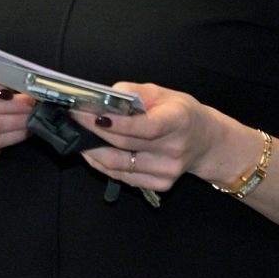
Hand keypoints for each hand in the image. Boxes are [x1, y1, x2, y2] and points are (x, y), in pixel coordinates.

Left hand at [71, 82, 221, 192]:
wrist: (206, 142)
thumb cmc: (180, 113)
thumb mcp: (162, 93)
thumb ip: (134, 92)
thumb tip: (106, 96)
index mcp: (178, 122)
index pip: (146, 127)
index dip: (117, 123)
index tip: (90, 114)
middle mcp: (174, 150)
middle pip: (125, 145)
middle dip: (93, 131)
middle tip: (73, 118)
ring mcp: (167, 171)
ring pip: (119, 165)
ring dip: (91, 150)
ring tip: (76, 135)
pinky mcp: (160, 185)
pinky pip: (122, 177)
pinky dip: (101, 164)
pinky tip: (91, 151)